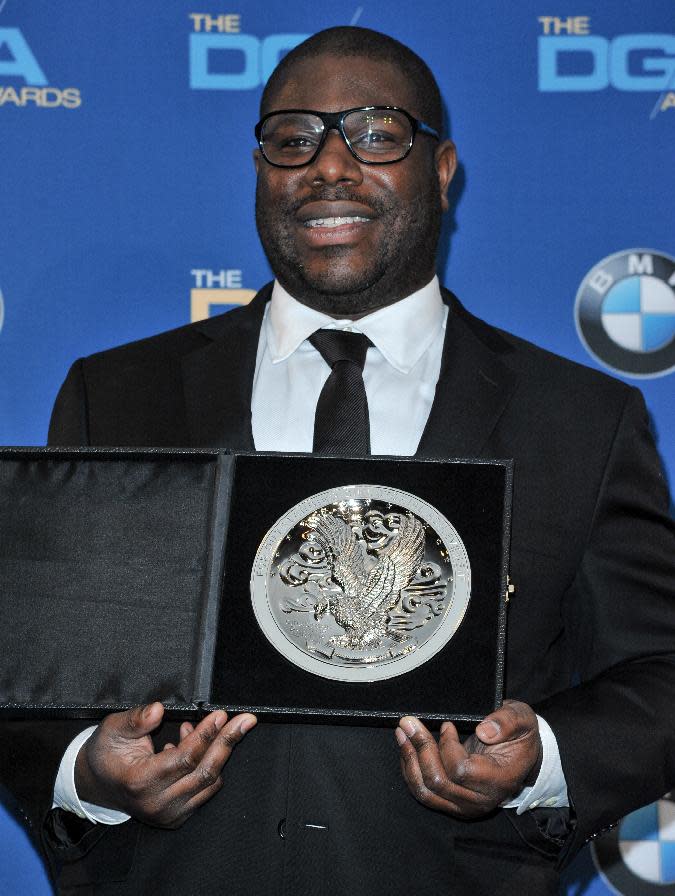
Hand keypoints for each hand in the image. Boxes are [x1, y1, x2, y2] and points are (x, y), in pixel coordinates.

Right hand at [75, 702, 256, 827]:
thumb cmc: (105, 753)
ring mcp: (169, 813)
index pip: (185, 758)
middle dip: (227, 742)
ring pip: (209, 782)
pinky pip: (205, 790)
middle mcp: (157, 803)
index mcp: (140, 782)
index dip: (206, 734)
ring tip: (215, 726)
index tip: (220, 714)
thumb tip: (158, 709)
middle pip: (205, 772)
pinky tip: (198, 745)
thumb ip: (136, 719)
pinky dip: (210, 766)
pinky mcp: (177, 816)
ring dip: (220, 752)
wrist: (96, 783)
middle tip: (244, 720)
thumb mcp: (112, 728)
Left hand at [395, 700, 541, 817]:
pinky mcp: (450, 804)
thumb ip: (507, 722)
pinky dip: (410, 770)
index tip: (447, 725)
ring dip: (409, 760)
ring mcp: (463, 806)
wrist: (519, 755)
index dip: (447, 746)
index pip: (460, 770)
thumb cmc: (519, 735)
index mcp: (499, 781)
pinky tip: (407, 748)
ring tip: (402, 733)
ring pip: (425, 790)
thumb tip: (484, 730)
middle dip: (419, 748)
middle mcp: (479, 800)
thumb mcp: (522, 719)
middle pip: (438, 781)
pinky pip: (423, 792)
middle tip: (408, 722)